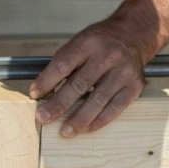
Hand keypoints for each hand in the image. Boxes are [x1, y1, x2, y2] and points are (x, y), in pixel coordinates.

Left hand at [29, 17, 146, 137]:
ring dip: (79, 119)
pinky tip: (86, 129)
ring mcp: (123, 72)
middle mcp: (108, 56)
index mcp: (88, 43)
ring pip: (97, 100)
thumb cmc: (99, 43)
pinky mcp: (134, 87)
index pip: (63, 64)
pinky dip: (99, 121)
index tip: (34, 96)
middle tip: (43, 118)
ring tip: (65, 132)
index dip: (46, 81)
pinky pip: (115, 108)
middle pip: (79, 85)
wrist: (133, 35)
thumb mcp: (80, 42)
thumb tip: (42, 92)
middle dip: (58, 104)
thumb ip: (63, 64)